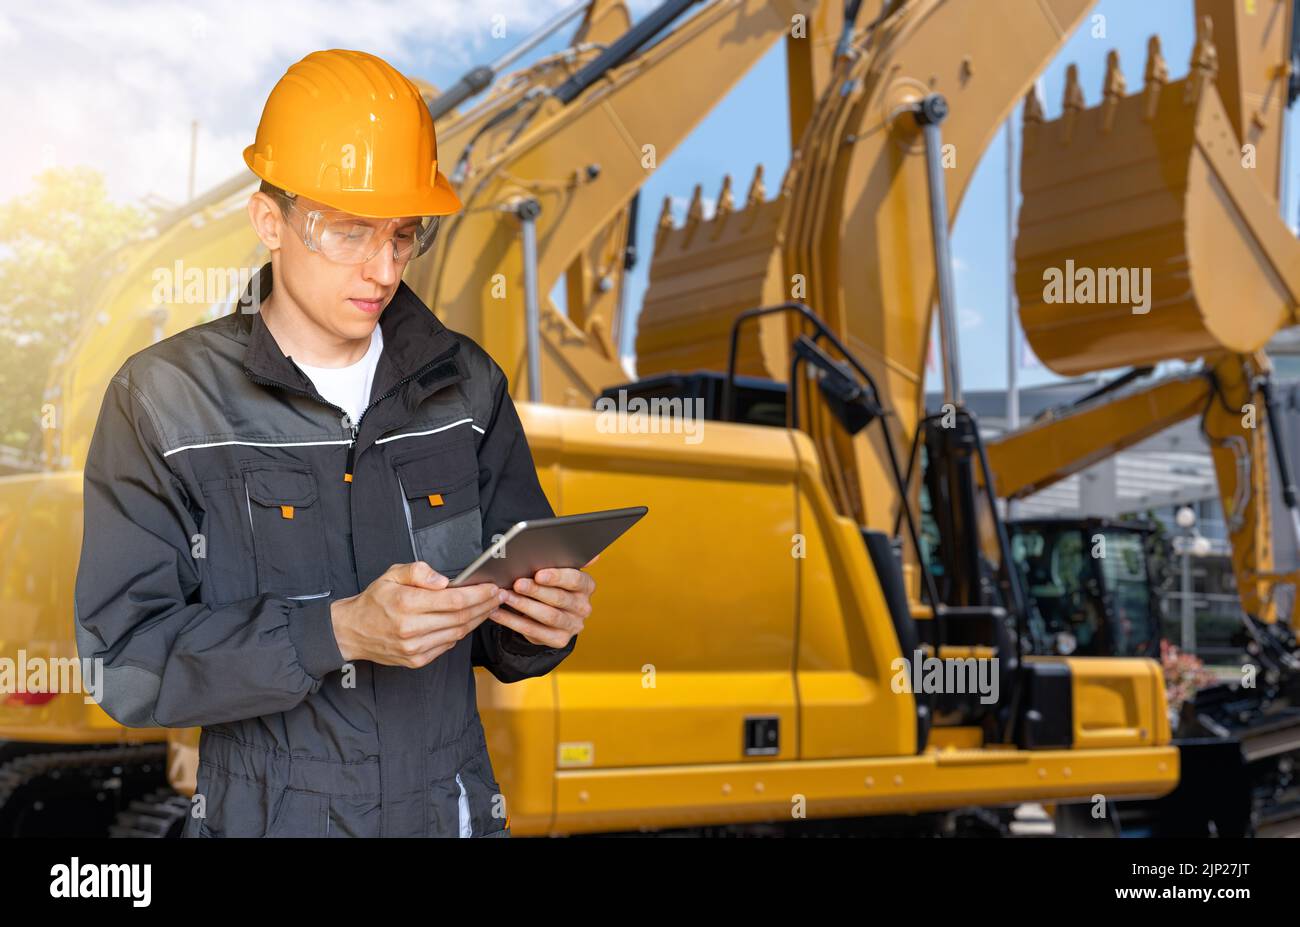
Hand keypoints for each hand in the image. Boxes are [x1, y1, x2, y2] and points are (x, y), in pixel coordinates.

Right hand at [331, 561, 504, 667]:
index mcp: (406, 603)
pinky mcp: (416, 660)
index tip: (492, 587)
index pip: (454, 600)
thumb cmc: (374, 601)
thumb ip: (418, 571)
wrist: (352, 632)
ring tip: (489, 607)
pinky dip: (460, 633)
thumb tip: (443, 580)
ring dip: (477, 620)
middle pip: (461, 618)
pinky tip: (468, 621)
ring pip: (458, 633)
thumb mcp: (391, 575)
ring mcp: (415, 647)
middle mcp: (411, 628)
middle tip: (499, 596)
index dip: (478, 594)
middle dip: (484, 606)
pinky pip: (447, 645)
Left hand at [490, 554, 596, 647]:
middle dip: (536, 591)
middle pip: (560, 599)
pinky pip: (534, 632)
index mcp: (587, 586)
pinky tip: (497, 612)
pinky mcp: (559, 640)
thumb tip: (588, 553)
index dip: (557, 577)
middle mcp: (583, 607)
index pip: (576, 580)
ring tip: (503, 596)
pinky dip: (512, 622)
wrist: (546, 614)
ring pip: (548, 616)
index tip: (538, 573)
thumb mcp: (556, 570)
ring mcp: (573, 625)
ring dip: (523, 605)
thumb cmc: (548, 584)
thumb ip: (564, 559)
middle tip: (516, 583)